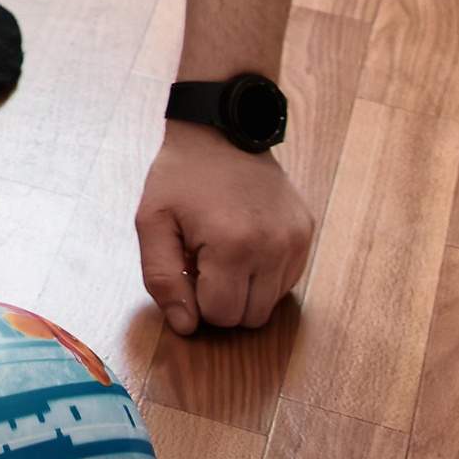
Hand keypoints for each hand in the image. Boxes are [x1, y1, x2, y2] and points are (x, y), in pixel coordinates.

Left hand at [135, 122, 313, 334]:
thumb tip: (186, 327)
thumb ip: (162, 279)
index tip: (187, 267)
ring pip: (271, 304)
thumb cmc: (180, 177)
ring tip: (223, 251)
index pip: (220, 316)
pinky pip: (287, 280)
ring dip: (244, 289)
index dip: (196, 300)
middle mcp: (274, 247)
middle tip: (203, 262)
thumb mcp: (152, 223)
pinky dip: (264, 274)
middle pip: (250, 317)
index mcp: (233, 246)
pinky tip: (244, 244)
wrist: (220, 131)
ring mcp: (295, 240)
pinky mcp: (306, 232)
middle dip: (222, 300)